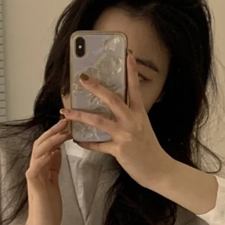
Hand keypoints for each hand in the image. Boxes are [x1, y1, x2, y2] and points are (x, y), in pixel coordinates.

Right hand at [24, 118, 70, 224]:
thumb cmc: (49, 208)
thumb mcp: (54, 183)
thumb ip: (53, 168)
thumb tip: (56, 151)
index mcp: (42, 168)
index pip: (46, 145)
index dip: (55, 133)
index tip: (68, 124)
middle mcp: (36, 170)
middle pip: (40, 144)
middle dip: (53, 132)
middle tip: (66, 122)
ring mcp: (33, 178)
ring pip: (37, 153)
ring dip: (50, 142)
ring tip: (62, 134)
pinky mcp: (34, 187)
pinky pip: (34, 170)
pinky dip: (43, 160)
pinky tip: (52, 153)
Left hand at [61, 51, 174, 190]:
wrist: (159, 170)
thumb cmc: (150, 149)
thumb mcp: (143, 128)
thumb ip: (131, 117)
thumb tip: (117, 109)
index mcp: (140, 113)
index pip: (135, 88)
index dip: (131, 71)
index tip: (127, 54)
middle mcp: (132, 121)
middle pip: (112, 99)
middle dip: (96, 88)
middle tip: (83, 78)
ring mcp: (125, 135)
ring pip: (99, 121)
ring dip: (80, 116)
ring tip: (65, 111)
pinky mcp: (119, 150)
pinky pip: (98, 145)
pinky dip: (86, 143)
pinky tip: (77, 140)